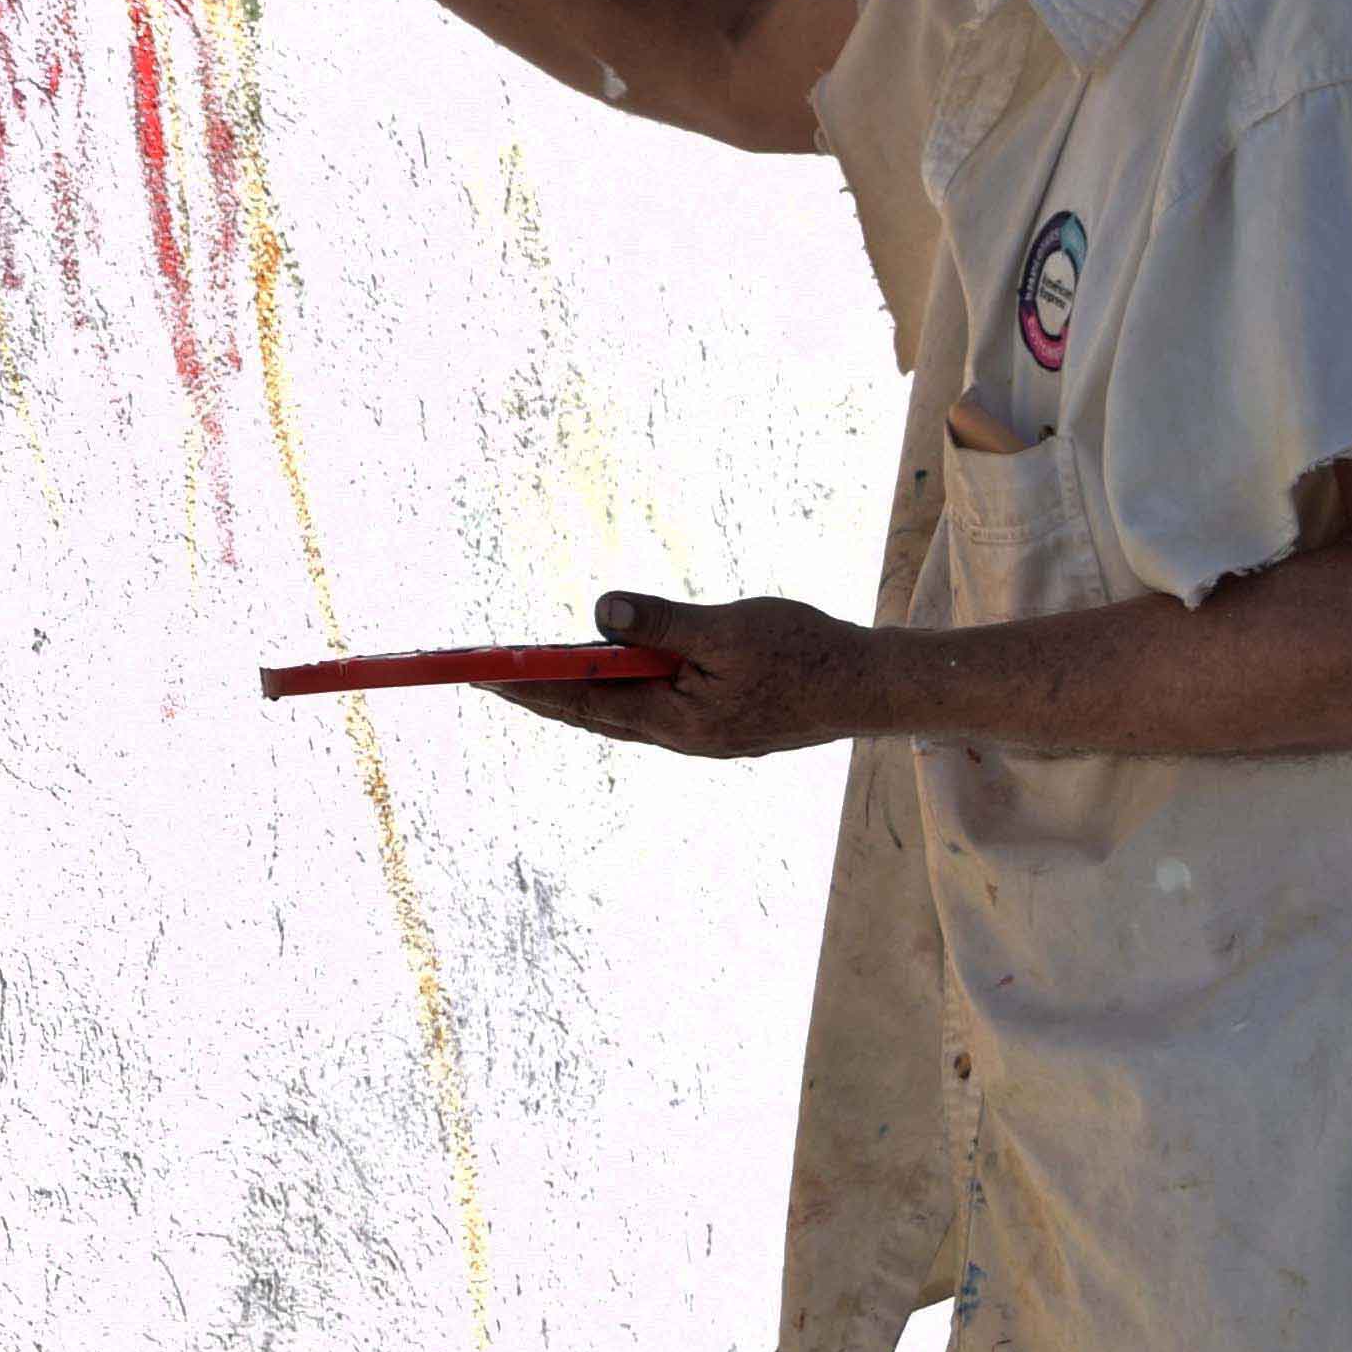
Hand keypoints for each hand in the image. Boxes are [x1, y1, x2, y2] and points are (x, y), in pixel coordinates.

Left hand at [492, 589, 883, 759]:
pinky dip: (616, 691)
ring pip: (620, 712)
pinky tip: (607, 676)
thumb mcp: (729, 629)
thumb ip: (662, 624)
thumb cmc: (806, 653)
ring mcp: (699, 735)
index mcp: (677, 721)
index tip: (481, 672)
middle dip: (538, 694)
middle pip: (591, 713)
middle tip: (485, 676)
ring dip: (573, 694)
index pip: (583, 700)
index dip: (529, 684)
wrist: (870, 687)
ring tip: (530, 677)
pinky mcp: (716, 723)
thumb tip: (599, 613)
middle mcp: (680, 737)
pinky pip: (648, 707)